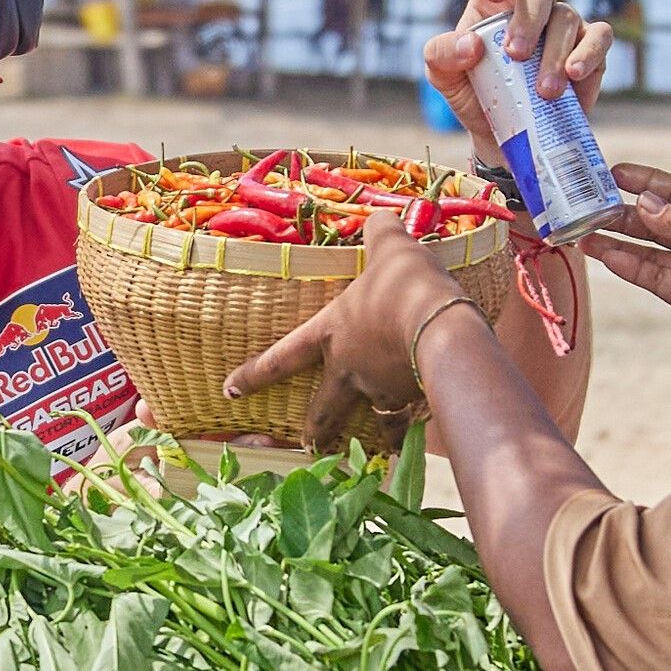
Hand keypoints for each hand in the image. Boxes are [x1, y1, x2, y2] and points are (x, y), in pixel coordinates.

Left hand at [222, 212, 475, 454]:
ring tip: (368, 454)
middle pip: (321, 408)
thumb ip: (382, 231)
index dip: (253, 375)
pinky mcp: (409, 402)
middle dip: (313, 430)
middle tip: (306, 444)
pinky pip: (405, 425)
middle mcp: (347, 368)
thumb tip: (382, 215)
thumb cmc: (405, 284)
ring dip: (366, 440)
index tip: (230, 390)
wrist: (441, 326)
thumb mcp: (391, 246)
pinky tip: (410, 444)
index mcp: (330, 332)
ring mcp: (377, 389)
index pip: (281, 357)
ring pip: (367, 423)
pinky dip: (406, 436)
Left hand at [423, 0, 610, 152]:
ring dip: (554, 52)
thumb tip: (471, 45)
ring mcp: (565, 25)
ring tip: (543, 90)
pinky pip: (599, 37)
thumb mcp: (443, 76)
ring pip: (567, 15)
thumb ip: (442, 54)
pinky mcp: (590, 49)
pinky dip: (588, 53)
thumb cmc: (474, 95)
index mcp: (497, 1)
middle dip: (528, 17)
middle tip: (515, 54)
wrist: (505, 135)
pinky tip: (573, 74)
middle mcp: (534, 5)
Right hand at [595, 163, 670, 355]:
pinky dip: (627, 266)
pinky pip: (651, 277)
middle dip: (621, 211)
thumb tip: (644, 205)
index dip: (645, 181)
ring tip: (582, 231)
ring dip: (614, 240)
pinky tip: (604, 254)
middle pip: (653, 220)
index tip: (614, 172)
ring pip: (645, 249)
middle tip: (586, 202)